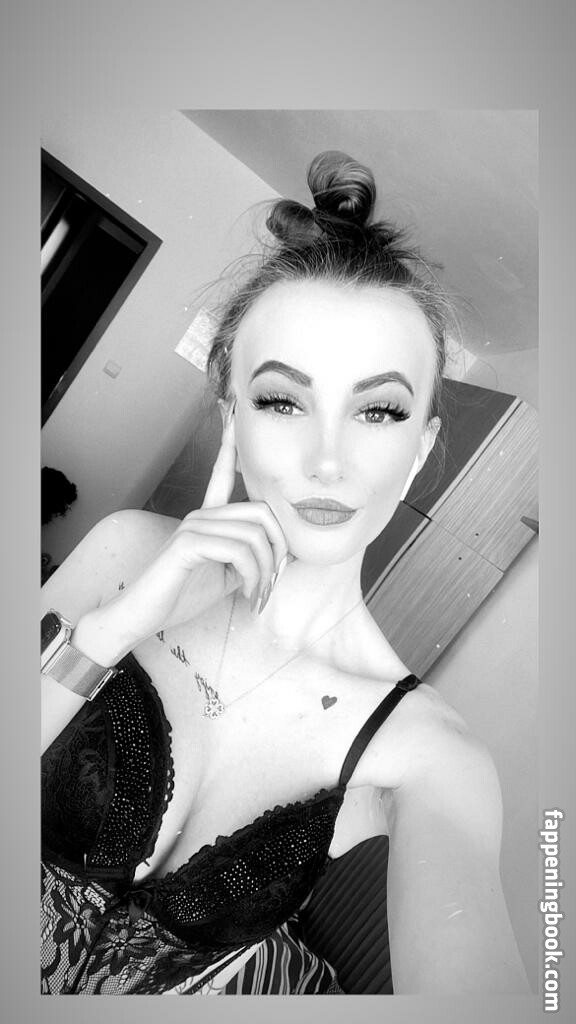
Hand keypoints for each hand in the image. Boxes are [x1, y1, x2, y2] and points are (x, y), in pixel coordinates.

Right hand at [78, 403, 288, 659]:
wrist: (141, 617)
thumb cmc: (181, 597)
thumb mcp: (226, 577)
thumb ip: (249, 559)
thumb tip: (281, 553)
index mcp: (206, 518)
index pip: (220, 473)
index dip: (229, 444)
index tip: (230, 410)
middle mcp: (199, 515)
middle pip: (261, 512)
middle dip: (279, 550)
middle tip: (273, 583)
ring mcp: (192, 526)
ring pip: (254, 535)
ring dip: (266, 571)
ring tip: (258, 594)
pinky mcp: (187, 543)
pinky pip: (239, 551)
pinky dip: (252, 576)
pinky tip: (246, 594)